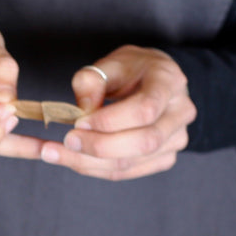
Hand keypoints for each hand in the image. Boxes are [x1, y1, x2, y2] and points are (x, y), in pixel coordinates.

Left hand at [38, 46, 195, 179]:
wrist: (153, 81)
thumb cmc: (131, 70)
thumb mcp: (110, 63)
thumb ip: (92, 81)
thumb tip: (82, 110)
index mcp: (169, 82)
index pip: (146, 108)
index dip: (111, 120)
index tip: (79, 122)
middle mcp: (180, 112)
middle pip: (144, 142)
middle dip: (99, 146)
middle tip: (67, 141)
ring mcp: (176, 139)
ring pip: (132, 162)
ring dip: (89, 162)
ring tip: (55, 154)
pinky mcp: (164, 158)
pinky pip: (127, 171)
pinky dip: (95, 169)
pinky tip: (71, 160)